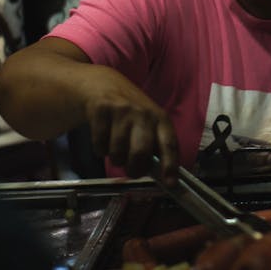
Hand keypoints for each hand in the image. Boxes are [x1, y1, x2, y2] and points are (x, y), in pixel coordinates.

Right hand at [82, 66, 178, 182]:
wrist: (104, 85)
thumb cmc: (131, 112)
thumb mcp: (148, 123)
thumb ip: (155, 145)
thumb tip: (164, 178)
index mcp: (160, 118)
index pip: (169, 143)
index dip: (170, 165)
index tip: (169, 184)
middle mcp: (143, 113)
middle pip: (140, 152)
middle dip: (134, 168)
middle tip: (131, 169)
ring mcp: (122, 110)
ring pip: (118, 152)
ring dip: (115, 158)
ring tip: (117, 148)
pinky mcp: (101, 110)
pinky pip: (100, 146)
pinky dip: (100, 149)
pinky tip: (103, 137)